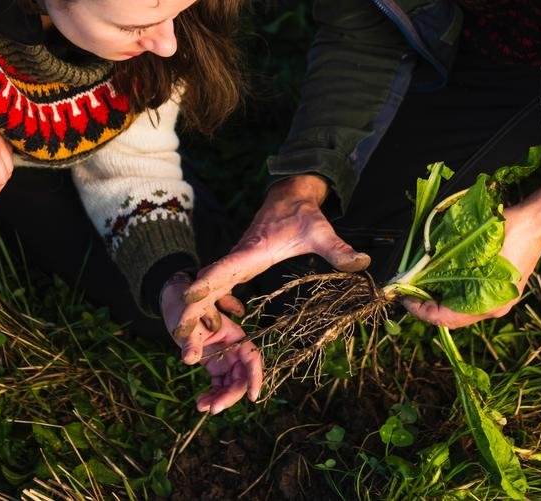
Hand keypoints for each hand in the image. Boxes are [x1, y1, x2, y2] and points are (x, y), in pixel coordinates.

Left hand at [160, 273, 262, 412]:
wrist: (176, 307)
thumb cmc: (185, 310)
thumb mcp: (188, 325)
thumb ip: (191, 342)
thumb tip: (189, 360)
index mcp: (236, 336)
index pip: (252, 358)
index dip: (255, 377)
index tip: (253, 397)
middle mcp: (235, 350)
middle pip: (241, 377)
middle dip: (231, 395)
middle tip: (213, 409)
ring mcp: (225, 360)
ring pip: (231, 385)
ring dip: (220, 399)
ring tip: (201, 407)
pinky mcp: (215, 367)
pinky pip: (218, 386)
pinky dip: (212, 396)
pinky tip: (200, 403)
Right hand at [176, 175, 369, 338]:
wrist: (288, 197)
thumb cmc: (302, 214)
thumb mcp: (320, 231)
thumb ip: (338, 249)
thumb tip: (360, 263)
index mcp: (252, 252)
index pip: (224, 269)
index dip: (206, 285)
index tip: (188, 300)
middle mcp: (238, 259)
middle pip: (207, 285)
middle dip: (192, 310)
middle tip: (180, 339)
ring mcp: (235, 264)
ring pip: (208, 289)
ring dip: (195, 313)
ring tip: (185, 343)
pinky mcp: (238, 267)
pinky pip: (216, 289)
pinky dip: (206, 306)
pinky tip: (207, 326)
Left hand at [401, 181, 540, 328]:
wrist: (537, 223)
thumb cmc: (508, 230)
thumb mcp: (472, 244)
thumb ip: (446, 261)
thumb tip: (418, 270)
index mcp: (489, 303)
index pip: (444, 318)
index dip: (419, 309)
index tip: (403, 296)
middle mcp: (494, 308)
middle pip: (451, 318)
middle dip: (426, 305)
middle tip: (408, 290)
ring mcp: (499, 301)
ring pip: (459, 310)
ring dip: (438, 299)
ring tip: (420, 283)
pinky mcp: (499, 292)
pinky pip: (469, 300)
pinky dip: (451, 293)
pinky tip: (440, 278)